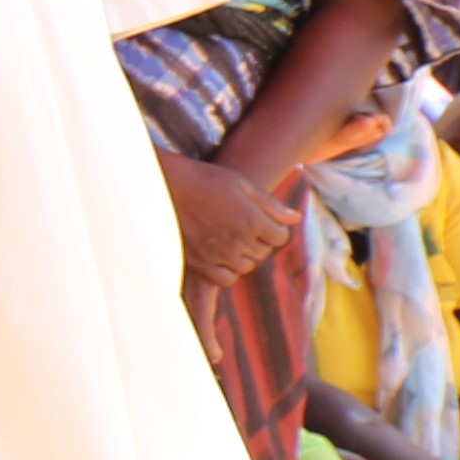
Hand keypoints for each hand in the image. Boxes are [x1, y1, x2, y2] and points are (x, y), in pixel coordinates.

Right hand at [153, 144, 286, 285]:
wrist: (164, 187)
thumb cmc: (205, 180)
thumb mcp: (242, 185)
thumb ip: (271, 205)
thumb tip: (295, 219)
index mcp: (252, 221)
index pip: (280, 237)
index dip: (274, 228)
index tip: (261, 219)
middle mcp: (238, 241)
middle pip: (264, 251)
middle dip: (260, 240)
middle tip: (242, 225)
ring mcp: (218, 255)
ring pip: (247, 266)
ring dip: (245, 255)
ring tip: (230, 238)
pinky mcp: (199, 263)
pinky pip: (226, 279)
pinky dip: (229, 270)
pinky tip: (221, 256)